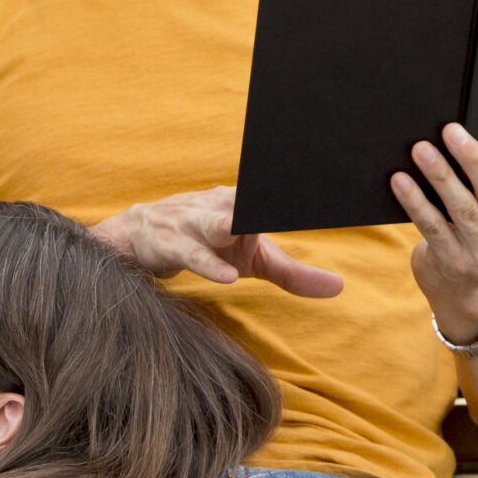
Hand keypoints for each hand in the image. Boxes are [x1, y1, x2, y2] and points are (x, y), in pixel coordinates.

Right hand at [94, 186, 343, 297]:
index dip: (292, 194)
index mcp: (243, 202)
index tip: (322, 189)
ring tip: (238, 228)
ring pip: (212, 222)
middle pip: (243, 202)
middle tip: (280, 206)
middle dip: (259, 203)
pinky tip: (227, 277)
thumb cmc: (208, 245)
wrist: (138, 235)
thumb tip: (339, 287)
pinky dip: (208, 265)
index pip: (271, 196)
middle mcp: (220, 206)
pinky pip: (191, 255)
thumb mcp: (253, 260)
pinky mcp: (170, 244)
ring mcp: (193, 223)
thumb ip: (293, 274)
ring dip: (224, 224)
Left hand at [390, 91, 477, 340]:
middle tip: (450, 130)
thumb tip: (467, 132)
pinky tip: (400, 181)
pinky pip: (431, 227)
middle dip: (472, 157)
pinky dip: (415, 201)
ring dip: (439, 175)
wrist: (472, 297)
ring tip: (421, 149)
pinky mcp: (454, 264)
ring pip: (462, 208)